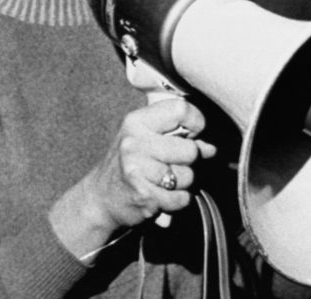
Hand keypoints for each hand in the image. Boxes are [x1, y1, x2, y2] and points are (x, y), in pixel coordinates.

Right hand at [50, 97, 216, 259]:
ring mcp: (137, 169)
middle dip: (189, 161)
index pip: (180, 109)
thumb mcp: (144, 138)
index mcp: (136, 121)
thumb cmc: (129, 164)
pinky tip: (162, 196)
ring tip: (164, 182)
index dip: (195, 122)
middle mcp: (134, 142)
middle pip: (190, 150)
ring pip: (188, 176)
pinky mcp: (144, 195)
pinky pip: (182, 198)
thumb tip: (210, 148)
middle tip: (173, 164)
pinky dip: (178, 201)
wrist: (101, 198)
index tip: (192, 133)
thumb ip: (176, 135)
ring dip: (183, 184)